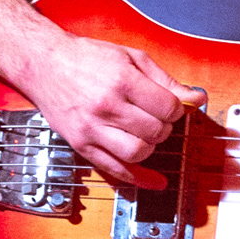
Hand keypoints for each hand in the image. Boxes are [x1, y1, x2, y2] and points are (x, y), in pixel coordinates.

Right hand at [18, 30, 198, 185]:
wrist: (43, 64)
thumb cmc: (86, 57)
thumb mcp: (130, 56)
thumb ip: (164, 79)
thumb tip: (196, 98)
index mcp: (122, 80)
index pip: (168, 106)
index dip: (179, 108)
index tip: (174, 105)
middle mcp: (107, 106)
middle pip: (156, 131)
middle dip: (165, 126)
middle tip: (159, 117)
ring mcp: (92, 128)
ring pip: (138, 152)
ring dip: (151, 146)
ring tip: (147, 133)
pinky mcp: (81, 144)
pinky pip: (114, 169)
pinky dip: (138, 179)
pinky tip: (155, 181)